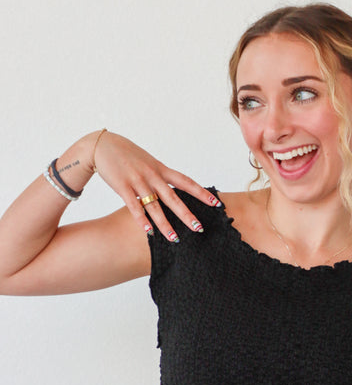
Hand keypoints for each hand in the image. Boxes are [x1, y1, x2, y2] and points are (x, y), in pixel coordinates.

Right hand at [88, 130, 221, 240]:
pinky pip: (134, 207)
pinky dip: (142, 220)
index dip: (202, 193)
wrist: (102, 145)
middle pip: (173, 198)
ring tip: (175, 238)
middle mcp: (152, 175)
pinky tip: (149, 232)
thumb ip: (161, 175)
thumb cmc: (127, 155)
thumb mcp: (149, 162)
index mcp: (161, 169)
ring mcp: (138, 181)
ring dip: (165, 224)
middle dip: (187, 214)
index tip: (216, 203)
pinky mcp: (122, 187)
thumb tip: (176, 187)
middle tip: (199, 228)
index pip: (186, 182)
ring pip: (155, 206)